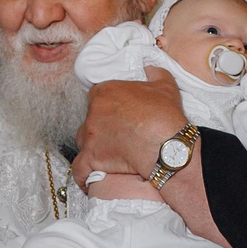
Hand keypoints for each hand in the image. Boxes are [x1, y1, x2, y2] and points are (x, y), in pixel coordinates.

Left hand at [71, 70, 188, 185]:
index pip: (97, 95)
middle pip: (89, 118)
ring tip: (107, 153)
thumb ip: (154, 73)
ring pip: (83, 140)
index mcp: (105, 92)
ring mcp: (90, 136)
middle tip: (117, 134)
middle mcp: (93, 113)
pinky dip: (82, 175)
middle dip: (101, 125)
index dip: (107, 104)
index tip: (116, 112)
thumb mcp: (165, 86)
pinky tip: (87, 179)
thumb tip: (149, 68)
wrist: (167, 147)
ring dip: (92, 146)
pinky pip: (79, 169)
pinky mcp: (91, 159)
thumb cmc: (165, 117)